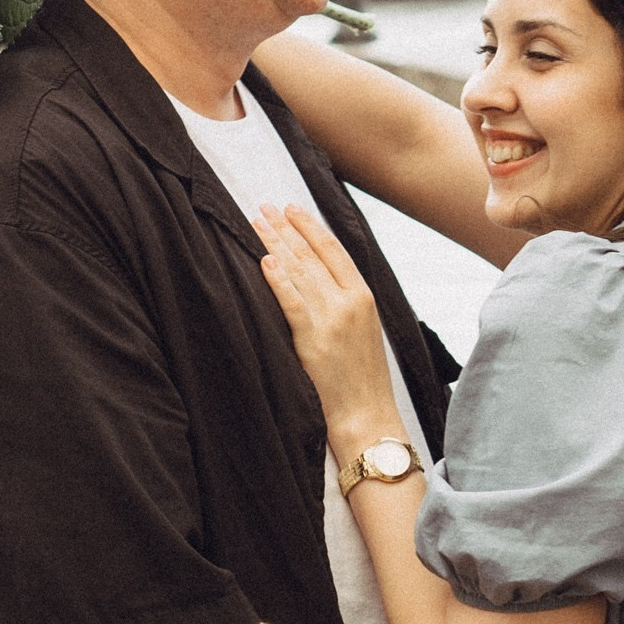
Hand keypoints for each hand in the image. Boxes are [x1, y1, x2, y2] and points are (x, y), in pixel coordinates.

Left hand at [254, 205, 397, 438]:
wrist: (367, 417)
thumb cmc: (363, 380)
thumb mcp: (364, 331)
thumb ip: (345, 303)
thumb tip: (317, 278)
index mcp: (364, 297)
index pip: (333, 250)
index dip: (310, 227)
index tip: (291, 208)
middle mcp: (350, 302)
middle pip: (311, 256)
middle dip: (285, 228)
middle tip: (264, 207)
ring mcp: (332, 319)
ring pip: (299, 272)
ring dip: (274, 244)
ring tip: (256, 222)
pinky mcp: (314, 340)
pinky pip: (292, 302)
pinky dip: (278, 280)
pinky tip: (264, 261)